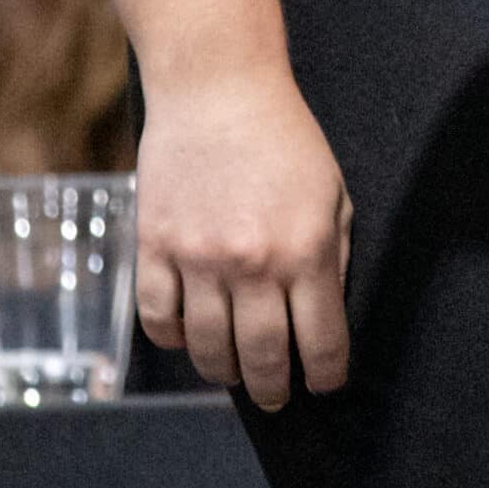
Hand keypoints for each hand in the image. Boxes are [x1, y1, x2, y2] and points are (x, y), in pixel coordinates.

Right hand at [134, 69, 353, 408]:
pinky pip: (159, 320)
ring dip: (224, 372)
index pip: (321, 341)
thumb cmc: (285, 140)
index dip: (326, 375)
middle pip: (263, 358)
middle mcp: (253, 264)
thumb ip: (333, 258)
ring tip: (234, 372)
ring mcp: (199, 260)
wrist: (219, 90)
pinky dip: (174, 339)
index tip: (324, 385)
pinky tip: (189, 338)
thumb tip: (324, 317)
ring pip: (208, 349)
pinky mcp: (155, 249)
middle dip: (274, 390)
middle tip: (276, 397)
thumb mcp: (333, 194)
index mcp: (307, 251)